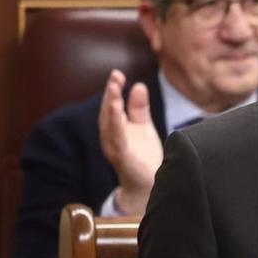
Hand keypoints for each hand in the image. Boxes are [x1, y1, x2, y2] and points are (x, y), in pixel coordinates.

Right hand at [97, 69, 164, 215]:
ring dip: (111, 108)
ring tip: (114, 92)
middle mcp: (110, 136)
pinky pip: (118, 140)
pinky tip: (119, 115)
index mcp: (115, 127)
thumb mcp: (142, 126)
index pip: (112, 104)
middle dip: (110, 94)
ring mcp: (114, 147)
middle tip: (115, 77)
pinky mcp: (122, 158)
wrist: (149, 185)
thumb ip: (139, 108)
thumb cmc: (143, 156)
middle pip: (108, 111)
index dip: (113, 89)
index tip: (117, 73)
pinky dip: (117, 127)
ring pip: (110, 124)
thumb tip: (138, 85)